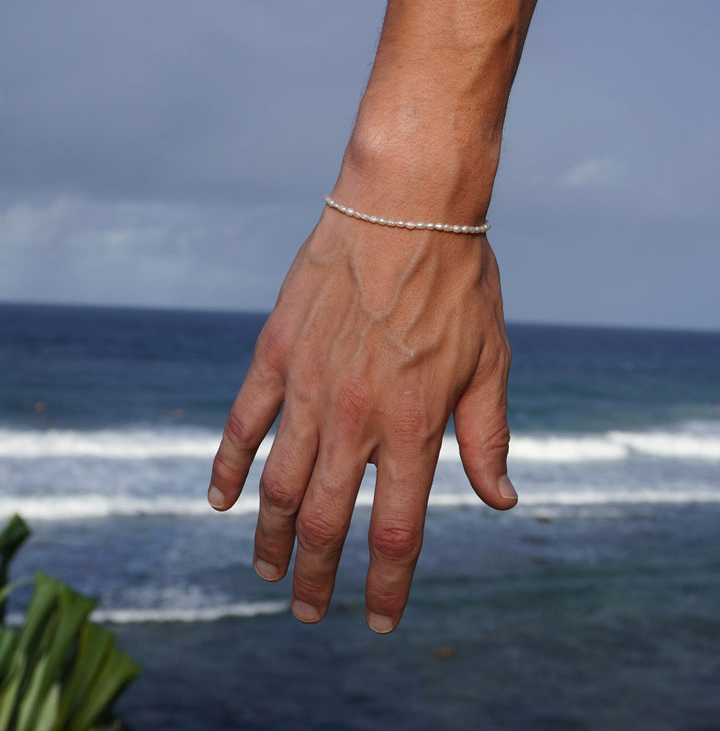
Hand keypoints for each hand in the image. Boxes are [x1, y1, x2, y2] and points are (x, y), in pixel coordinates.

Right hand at [207, 192, 515, 632]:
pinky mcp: (275, 356)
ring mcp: (308, 389)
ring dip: (269, 539)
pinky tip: (220, 501)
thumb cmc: (457, 285)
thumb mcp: (491, 364)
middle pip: (326, 524)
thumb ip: (489, 439)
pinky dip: (227, 467)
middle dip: (317, 579)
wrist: (406, 209)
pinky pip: (242, 424)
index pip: (395, 535)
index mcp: (414, 427)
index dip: (385, 589)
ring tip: (267, 573)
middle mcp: (355, 420)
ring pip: (278, 486)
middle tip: (309, 612)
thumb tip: (501, 502)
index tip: (378, 621)